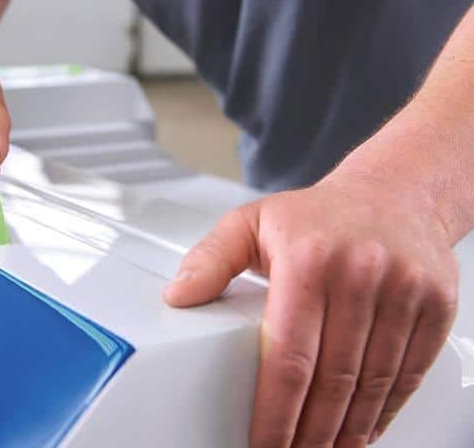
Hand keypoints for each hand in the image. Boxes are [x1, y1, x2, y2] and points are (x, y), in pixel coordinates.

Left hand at [164, 174, 458, 446]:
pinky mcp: (435, 304)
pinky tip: (363, 427)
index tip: (264, 442)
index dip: (276, 412)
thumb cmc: (319, 214)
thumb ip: (210, 259)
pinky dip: (386, 409)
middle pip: (333, 379)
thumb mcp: (251, 223)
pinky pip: (409, 371)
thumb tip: (178, 295)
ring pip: (373, 382)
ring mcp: (404, 289)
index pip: (288, 356)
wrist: (394, 192)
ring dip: (347, 429)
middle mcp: (360, 272)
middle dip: (309, 431)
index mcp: (308, 258)